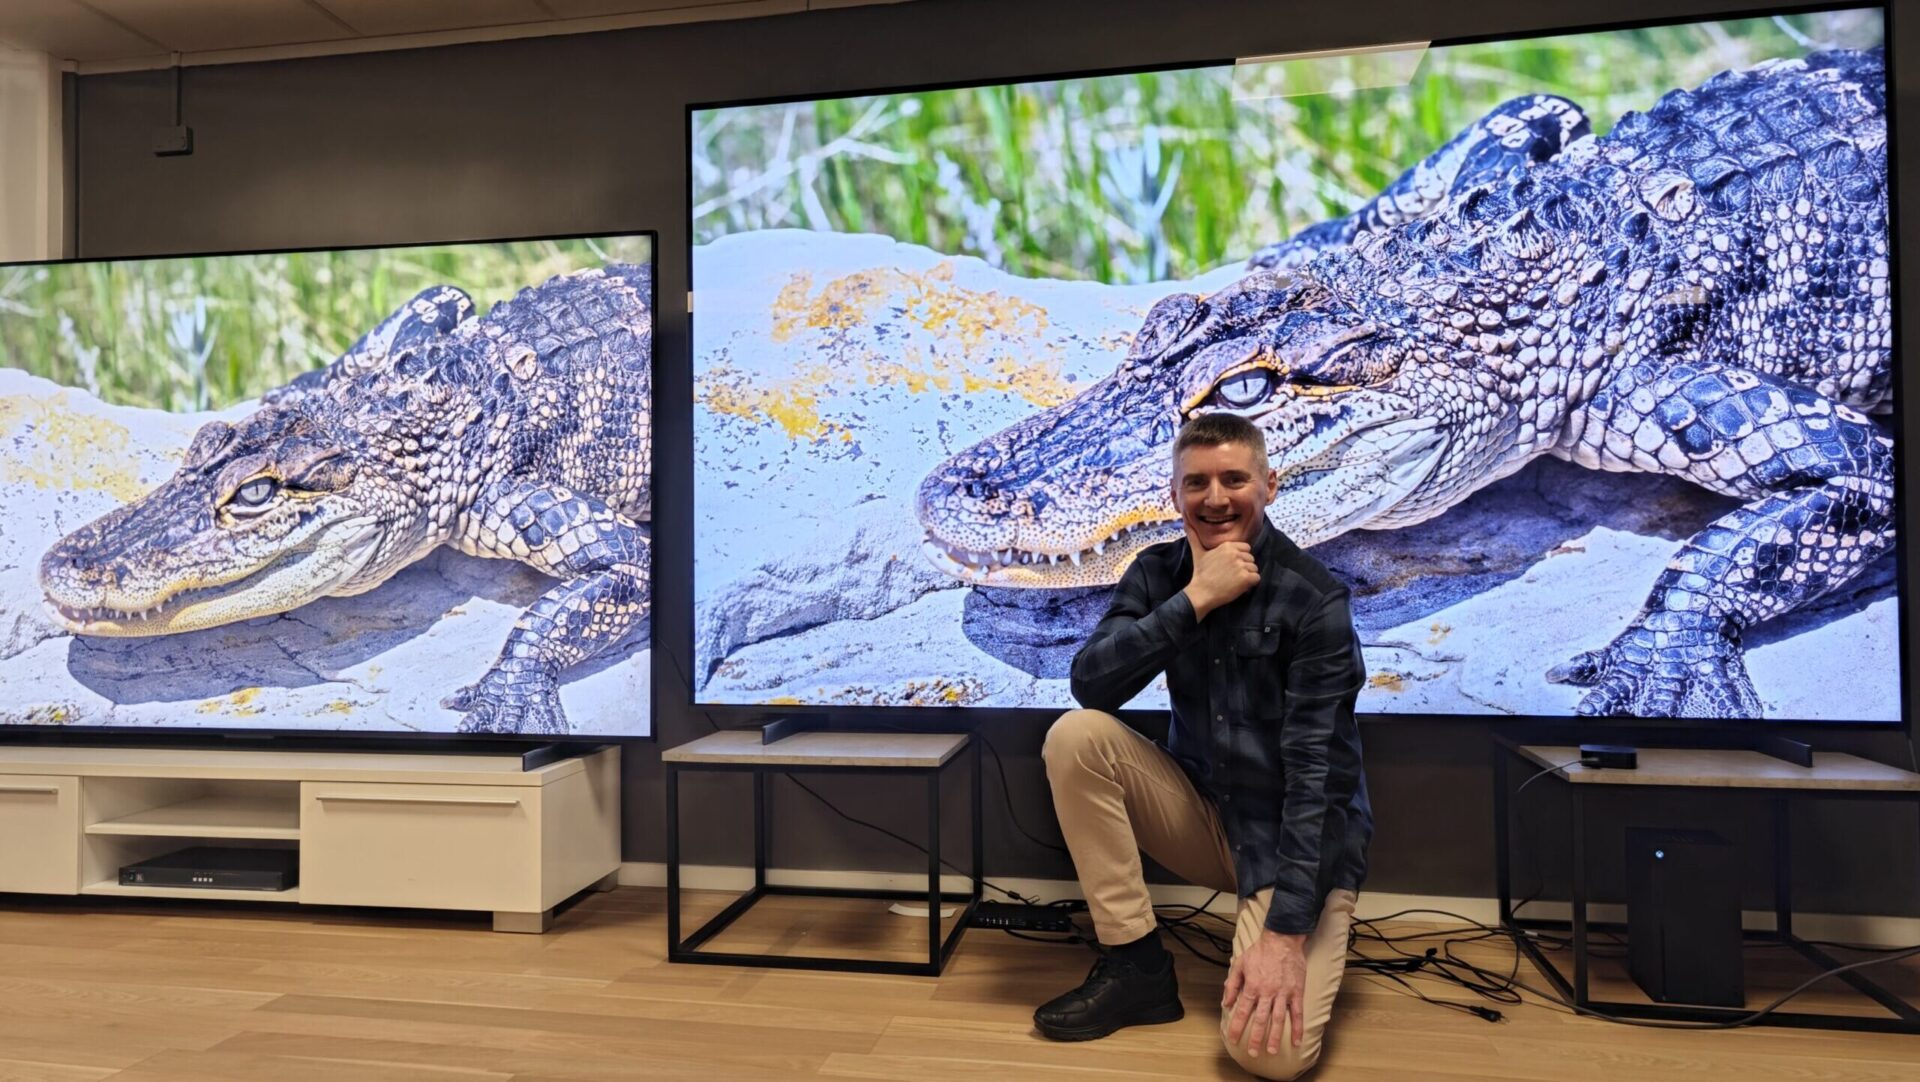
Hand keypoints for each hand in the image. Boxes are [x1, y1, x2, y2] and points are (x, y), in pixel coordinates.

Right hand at [1182, 528, 1259, 620]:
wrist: (1201, 592)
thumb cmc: (1200, 573)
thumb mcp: (1197, 553)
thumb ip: (1195, 538)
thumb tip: (1186, 523)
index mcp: (1227, 546)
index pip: (1246, 548)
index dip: (1240, 558)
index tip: (1230, 566)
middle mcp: (1236, 553)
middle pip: (1251, 559)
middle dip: (1244, 567)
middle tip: (1231, 575)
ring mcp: (1241, 565)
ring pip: (1254, 568)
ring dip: (1248, 576)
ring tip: (1235, 581)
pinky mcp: (1246, 578)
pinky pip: (1257, 578)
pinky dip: (1251, 584)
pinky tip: (1240, 586)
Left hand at [1222, 929, 1308, 1056]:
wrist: (1282, 939)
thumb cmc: (1259, 951)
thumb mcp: (1240, 964)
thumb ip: (1232, 984)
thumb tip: (1225, 1002)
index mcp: (1252, 986)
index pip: (1242, 1011)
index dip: (1236, 1026)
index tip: (1232, 1039)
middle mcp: (1267, 992)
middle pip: (1260, 1020)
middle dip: (1255, 1038)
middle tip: (1253, 1053)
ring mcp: (1283, 993)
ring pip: (1278, 1019)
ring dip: (1275, 1037)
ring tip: (1272, 1051)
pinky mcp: (1296, 992)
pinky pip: (1297, 1013)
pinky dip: (1298, 1027)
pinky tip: (1297, 1041)